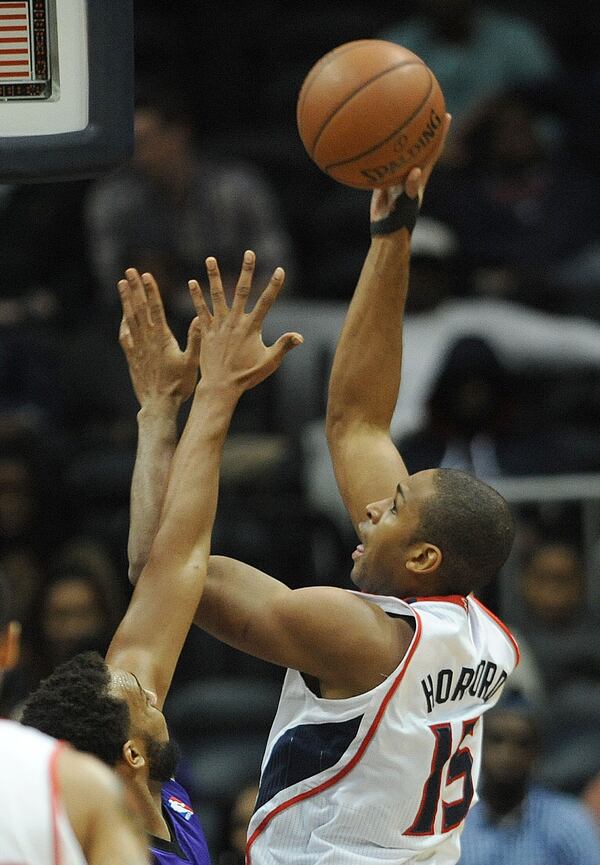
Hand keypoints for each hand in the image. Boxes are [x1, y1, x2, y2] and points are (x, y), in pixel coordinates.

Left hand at [118, 269, 200, 407]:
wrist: (159, 405)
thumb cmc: (179, 385)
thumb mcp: (192, 363)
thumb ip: (195, 340)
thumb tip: (198, 318)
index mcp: (162, 339)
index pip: (155, 309)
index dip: (150, 291)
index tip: (146, 275)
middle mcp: (147, 340)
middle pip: (139, 308)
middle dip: (135, 288)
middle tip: (129, 271)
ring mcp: (137, 348)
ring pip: (130, 318)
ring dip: (126, 300)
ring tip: (122, 283)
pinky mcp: (132, 357)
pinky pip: (125, 335)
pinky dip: (124, 322)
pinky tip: (123, 314)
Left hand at [189, 250, 302, 393]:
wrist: (221, 387)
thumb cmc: (247, 376)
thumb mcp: (269, 362)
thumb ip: (284, 346)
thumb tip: (299, 336)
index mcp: (252, 328)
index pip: (266, 302)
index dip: (274, 285)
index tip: (280, 270)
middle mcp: (235, 322)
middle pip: (241, 291)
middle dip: (246, 271)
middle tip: (249, 253)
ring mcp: (219, 325)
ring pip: (216, 295)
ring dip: (213, 276)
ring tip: (210, 259)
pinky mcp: (206, 331)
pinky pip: (200, 310)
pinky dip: (196, 296)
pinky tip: (192, 282)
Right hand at [370, 113, 451, 220]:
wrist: (386, 231)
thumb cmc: (399, 220)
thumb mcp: (405, 204)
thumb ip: (410, 189)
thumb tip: (415, 171)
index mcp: (419, 177)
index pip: (433, 151)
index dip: (440, 134)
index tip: (445, 116)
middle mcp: (410, 173)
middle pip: (421, 146)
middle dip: (425, 128)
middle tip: (428, 108)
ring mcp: (397, 177)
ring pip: (401, 153)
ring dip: (402, 138)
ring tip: (400, 119)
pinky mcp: (384, 182)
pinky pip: (383, 163)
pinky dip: (380, 153)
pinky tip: (372, 142)